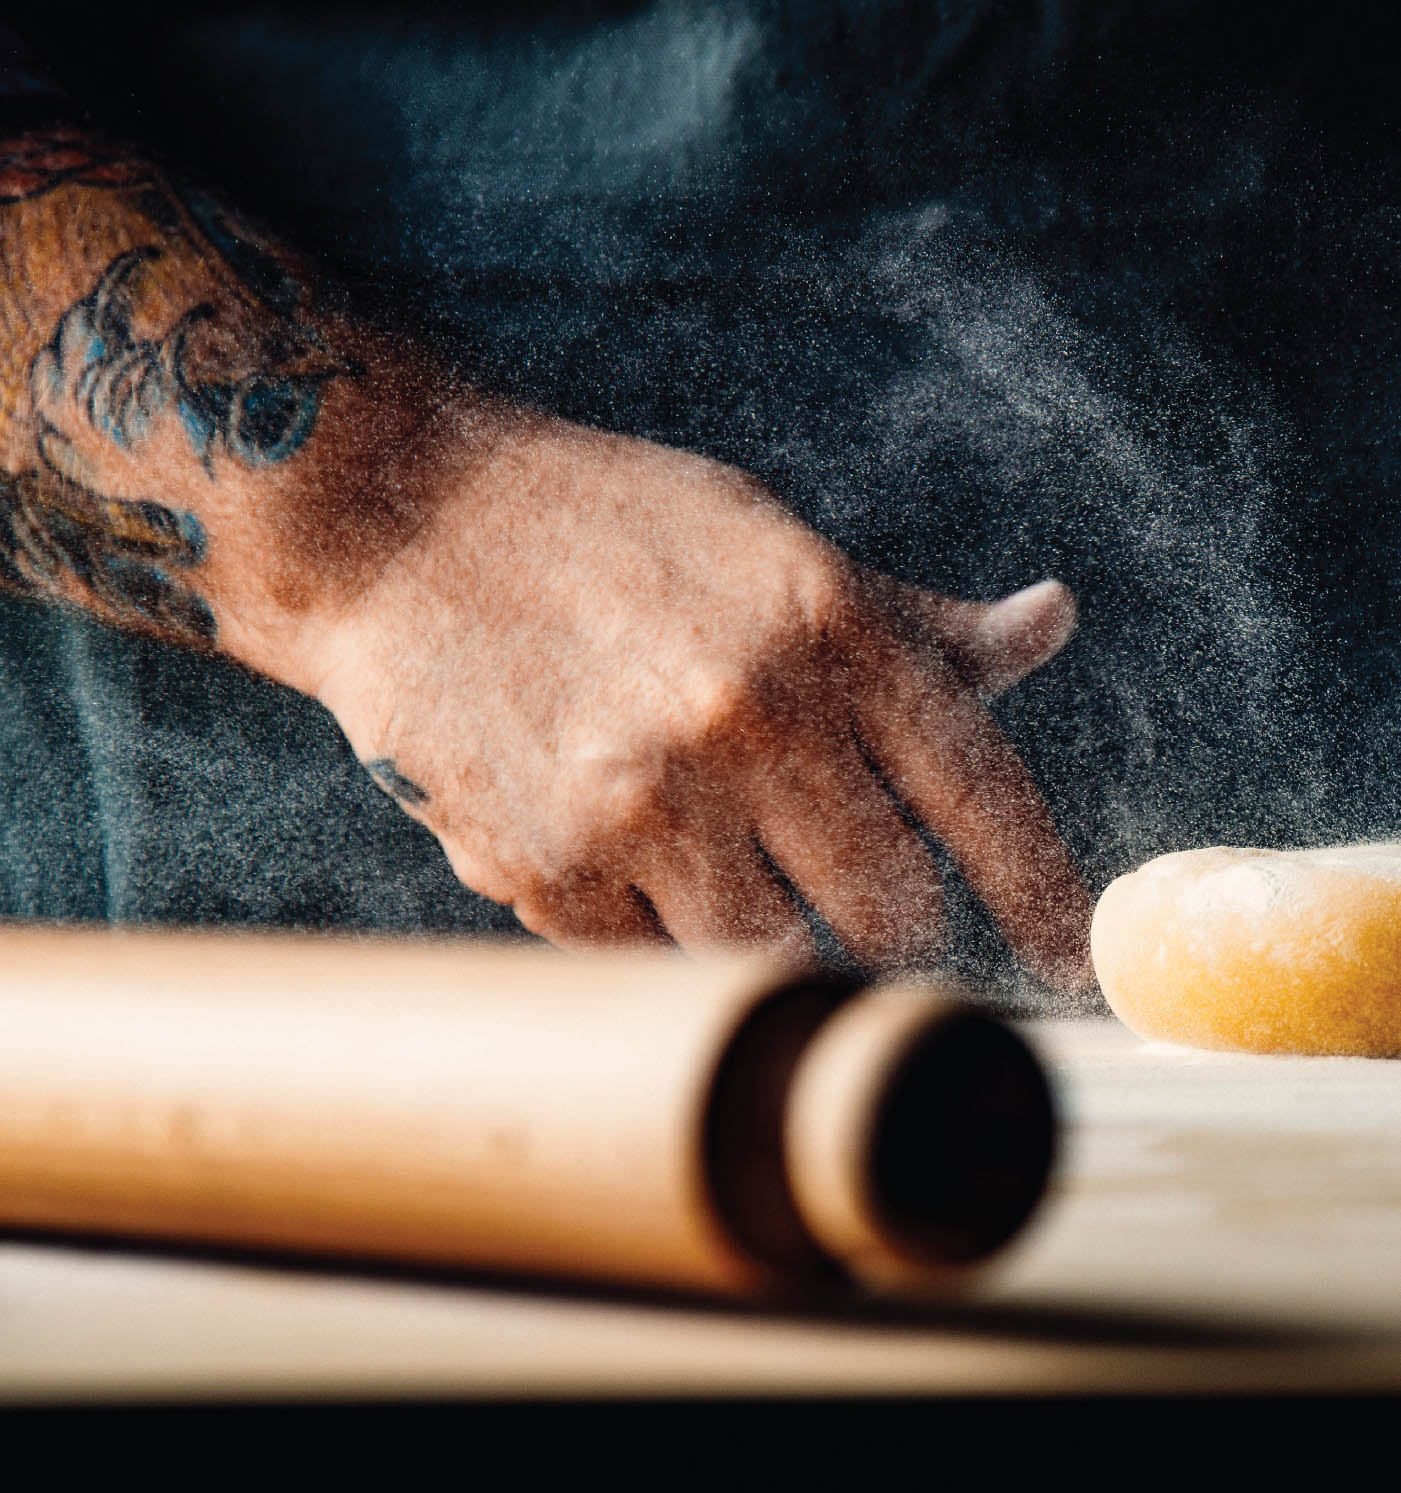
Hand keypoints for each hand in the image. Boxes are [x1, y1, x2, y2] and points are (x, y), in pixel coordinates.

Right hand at [309, 411, 1092, 986]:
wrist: (396, 529)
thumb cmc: (606, 534)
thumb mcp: (774, 546)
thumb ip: (913, 624)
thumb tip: (1052, 623)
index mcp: (828, 625)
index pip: (985, 795)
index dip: (1044, 897)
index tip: (1074, 963)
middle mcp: (751, 717)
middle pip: (893, 912)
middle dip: (886, 917)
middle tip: (840, 882)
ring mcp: (646, 804)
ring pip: (776, 956)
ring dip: (761, 925)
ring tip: (700, 842)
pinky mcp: (551, 872)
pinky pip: (654, 963)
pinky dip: (652, 928)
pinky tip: (609, 839)